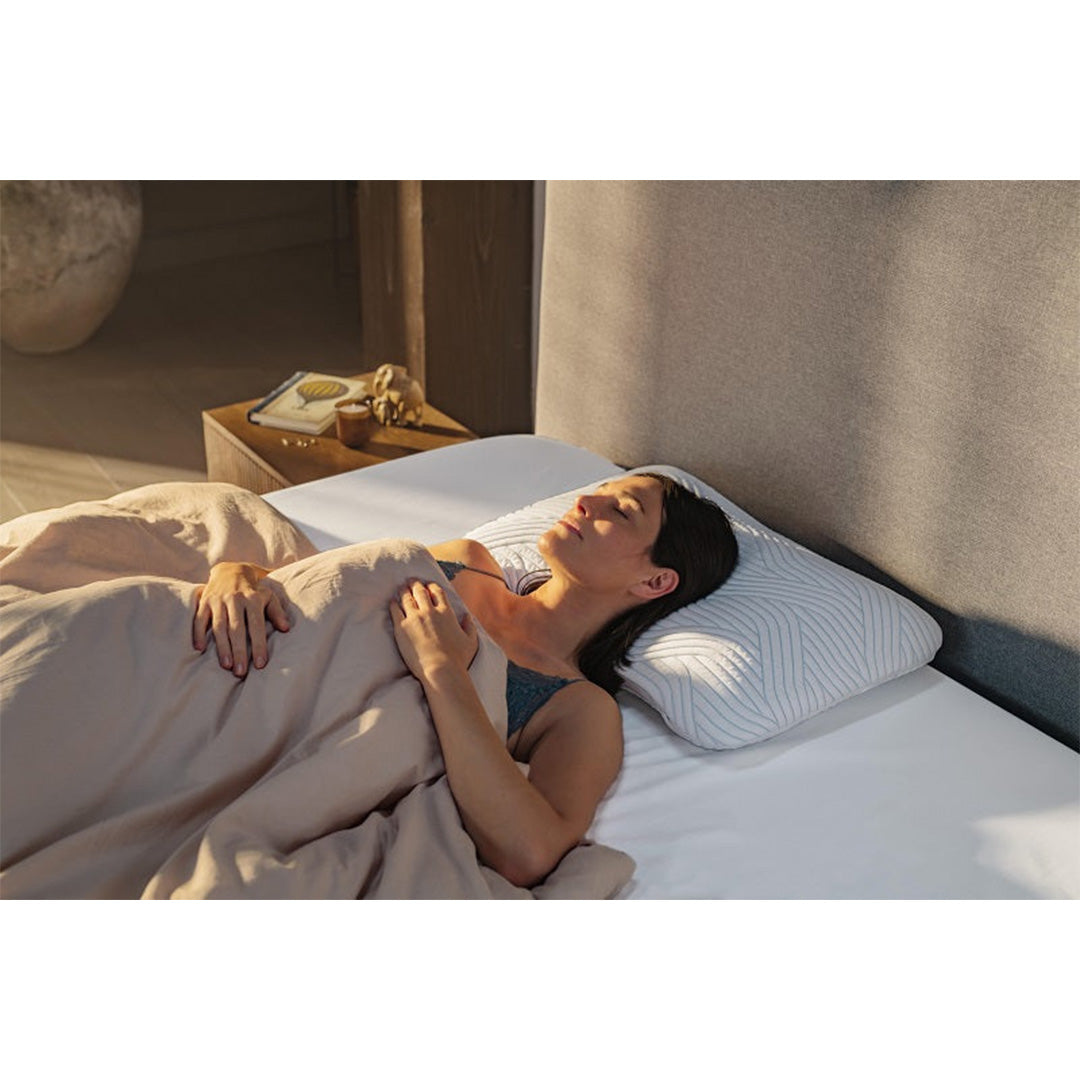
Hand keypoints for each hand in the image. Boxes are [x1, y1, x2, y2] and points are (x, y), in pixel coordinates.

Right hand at [192, 561, 288, 676]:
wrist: (231, 570)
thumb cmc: (254, 590)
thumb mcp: (269, 596)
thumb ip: (277, 612)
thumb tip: (286, 629)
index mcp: (253, 599)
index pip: (256, 625)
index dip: (258, 645)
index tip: (260, 664)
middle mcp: (235, 599)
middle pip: (237, 629)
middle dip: (239, 651)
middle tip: (241, 671)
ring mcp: (218, 600)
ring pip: (219, 626)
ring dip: (222, 647)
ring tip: (226, 666)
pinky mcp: (204, 602)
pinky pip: (199, 619)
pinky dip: (198, 633)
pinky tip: (200, 649)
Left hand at [389, 580, 478, 683]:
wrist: (440, 670)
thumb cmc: (457, 659)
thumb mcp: (470, 641)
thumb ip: (470, 626)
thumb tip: (468, 617)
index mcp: (446, 612)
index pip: (437, 591)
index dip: (431, 586)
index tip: (428, 585)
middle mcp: (430, 611)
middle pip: (420, 591)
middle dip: (415, 584)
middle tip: (411, 581)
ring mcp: (414, 618)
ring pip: (406, 597)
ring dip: (404, 591)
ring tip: (402, 588)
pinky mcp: (401, 627)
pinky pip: (395, 609)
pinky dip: (394, 604)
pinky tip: (392, 602)